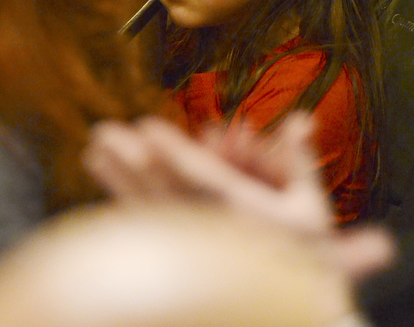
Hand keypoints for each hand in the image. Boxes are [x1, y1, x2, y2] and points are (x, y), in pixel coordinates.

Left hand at [85, 113, 394, 281]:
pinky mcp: (179, 256)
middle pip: (162, 190)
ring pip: (148, 207)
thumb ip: (298, 158)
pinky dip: (124, 202)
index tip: (146, 126)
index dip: (172, 152)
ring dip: (118, 178)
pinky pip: (147, 225)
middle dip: (131, 160)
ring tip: (92, 152)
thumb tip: (300, 118)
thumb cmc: (302, 253)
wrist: (286, 306)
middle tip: (101, 133)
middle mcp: (209, 229)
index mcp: (240, 212)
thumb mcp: (310, 203)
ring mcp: (191, 245)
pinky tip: (107, 186)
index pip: (199, 177)